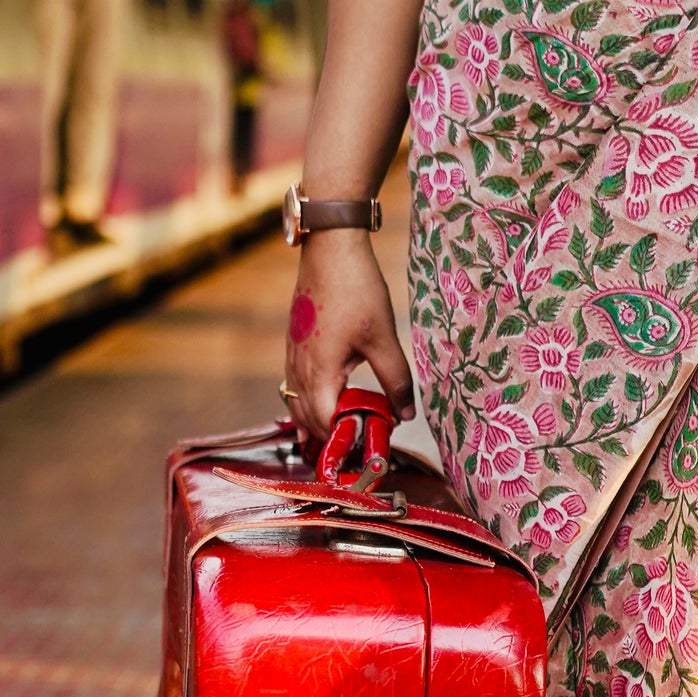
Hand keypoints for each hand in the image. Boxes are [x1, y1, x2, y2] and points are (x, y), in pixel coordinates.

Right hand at [281, 232, 413, 452]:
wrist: (331, 247)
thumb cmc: (356, 289)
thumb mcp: (384, 338)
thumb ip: (395, 380)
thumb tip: (405, 415)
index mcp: (319, 370)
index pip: (325, 422)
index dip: (344, 441)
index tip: (368, 450)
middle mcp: (298, 366)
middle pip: (306, 419)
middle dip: (329, 438)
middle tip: (357, 450)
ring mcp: (292, 354)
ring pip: (296, 403)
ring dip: (316, 422)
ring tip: (341, 437)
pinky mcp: (294, 343)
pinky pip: (294, 384)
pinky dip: (307, 402)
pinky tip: (326, 404)